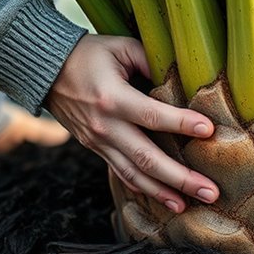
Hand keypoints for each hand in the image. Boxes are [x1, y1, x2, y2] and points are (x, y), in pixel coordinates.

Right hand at [45, 34, 217, 212]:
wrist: (43, 70)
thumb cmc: (87, 54)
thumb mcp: (120, 47)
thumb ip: (151, 61)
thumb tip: (183, 77)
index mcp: (113, 98)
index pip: (153, 116)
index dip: (182, 124)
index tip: (209, 131)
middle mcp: (105, 126)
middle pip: (147, 158)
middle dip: (180, 178)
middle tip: (210, 191)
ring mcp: (98, 141)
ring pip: (134, 174)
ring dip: (163, 192)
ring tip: (189, 205)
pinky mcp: (95, 148)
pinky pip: (121, 173)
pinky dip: (143, 188)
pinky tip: (164, 199)